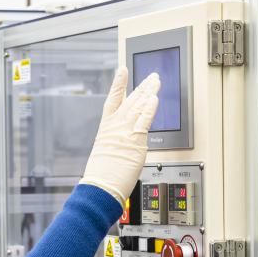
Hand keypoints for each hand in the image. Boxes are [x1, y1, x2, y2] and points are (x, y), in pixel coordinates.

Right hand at [78, 67, 160, 204]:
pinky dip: (149, 108)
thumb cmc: (101, 175)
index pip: (113, 99)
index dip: (118, 84)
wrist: (100, 185)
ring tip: (156, 81)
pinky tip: (154, 98)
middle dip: (142, 86)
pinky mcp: (135, 140)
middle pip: (131, 100)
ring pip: (139, 107)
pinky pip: (144, 120)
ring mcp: (125, 132)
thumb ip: (118, 143)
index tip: (122, 71)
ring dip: (149, 92)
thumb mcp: (106, 153)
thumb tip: (128, 143)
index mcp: (106, 128)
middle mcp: (115, 126)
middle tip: (151, 77)